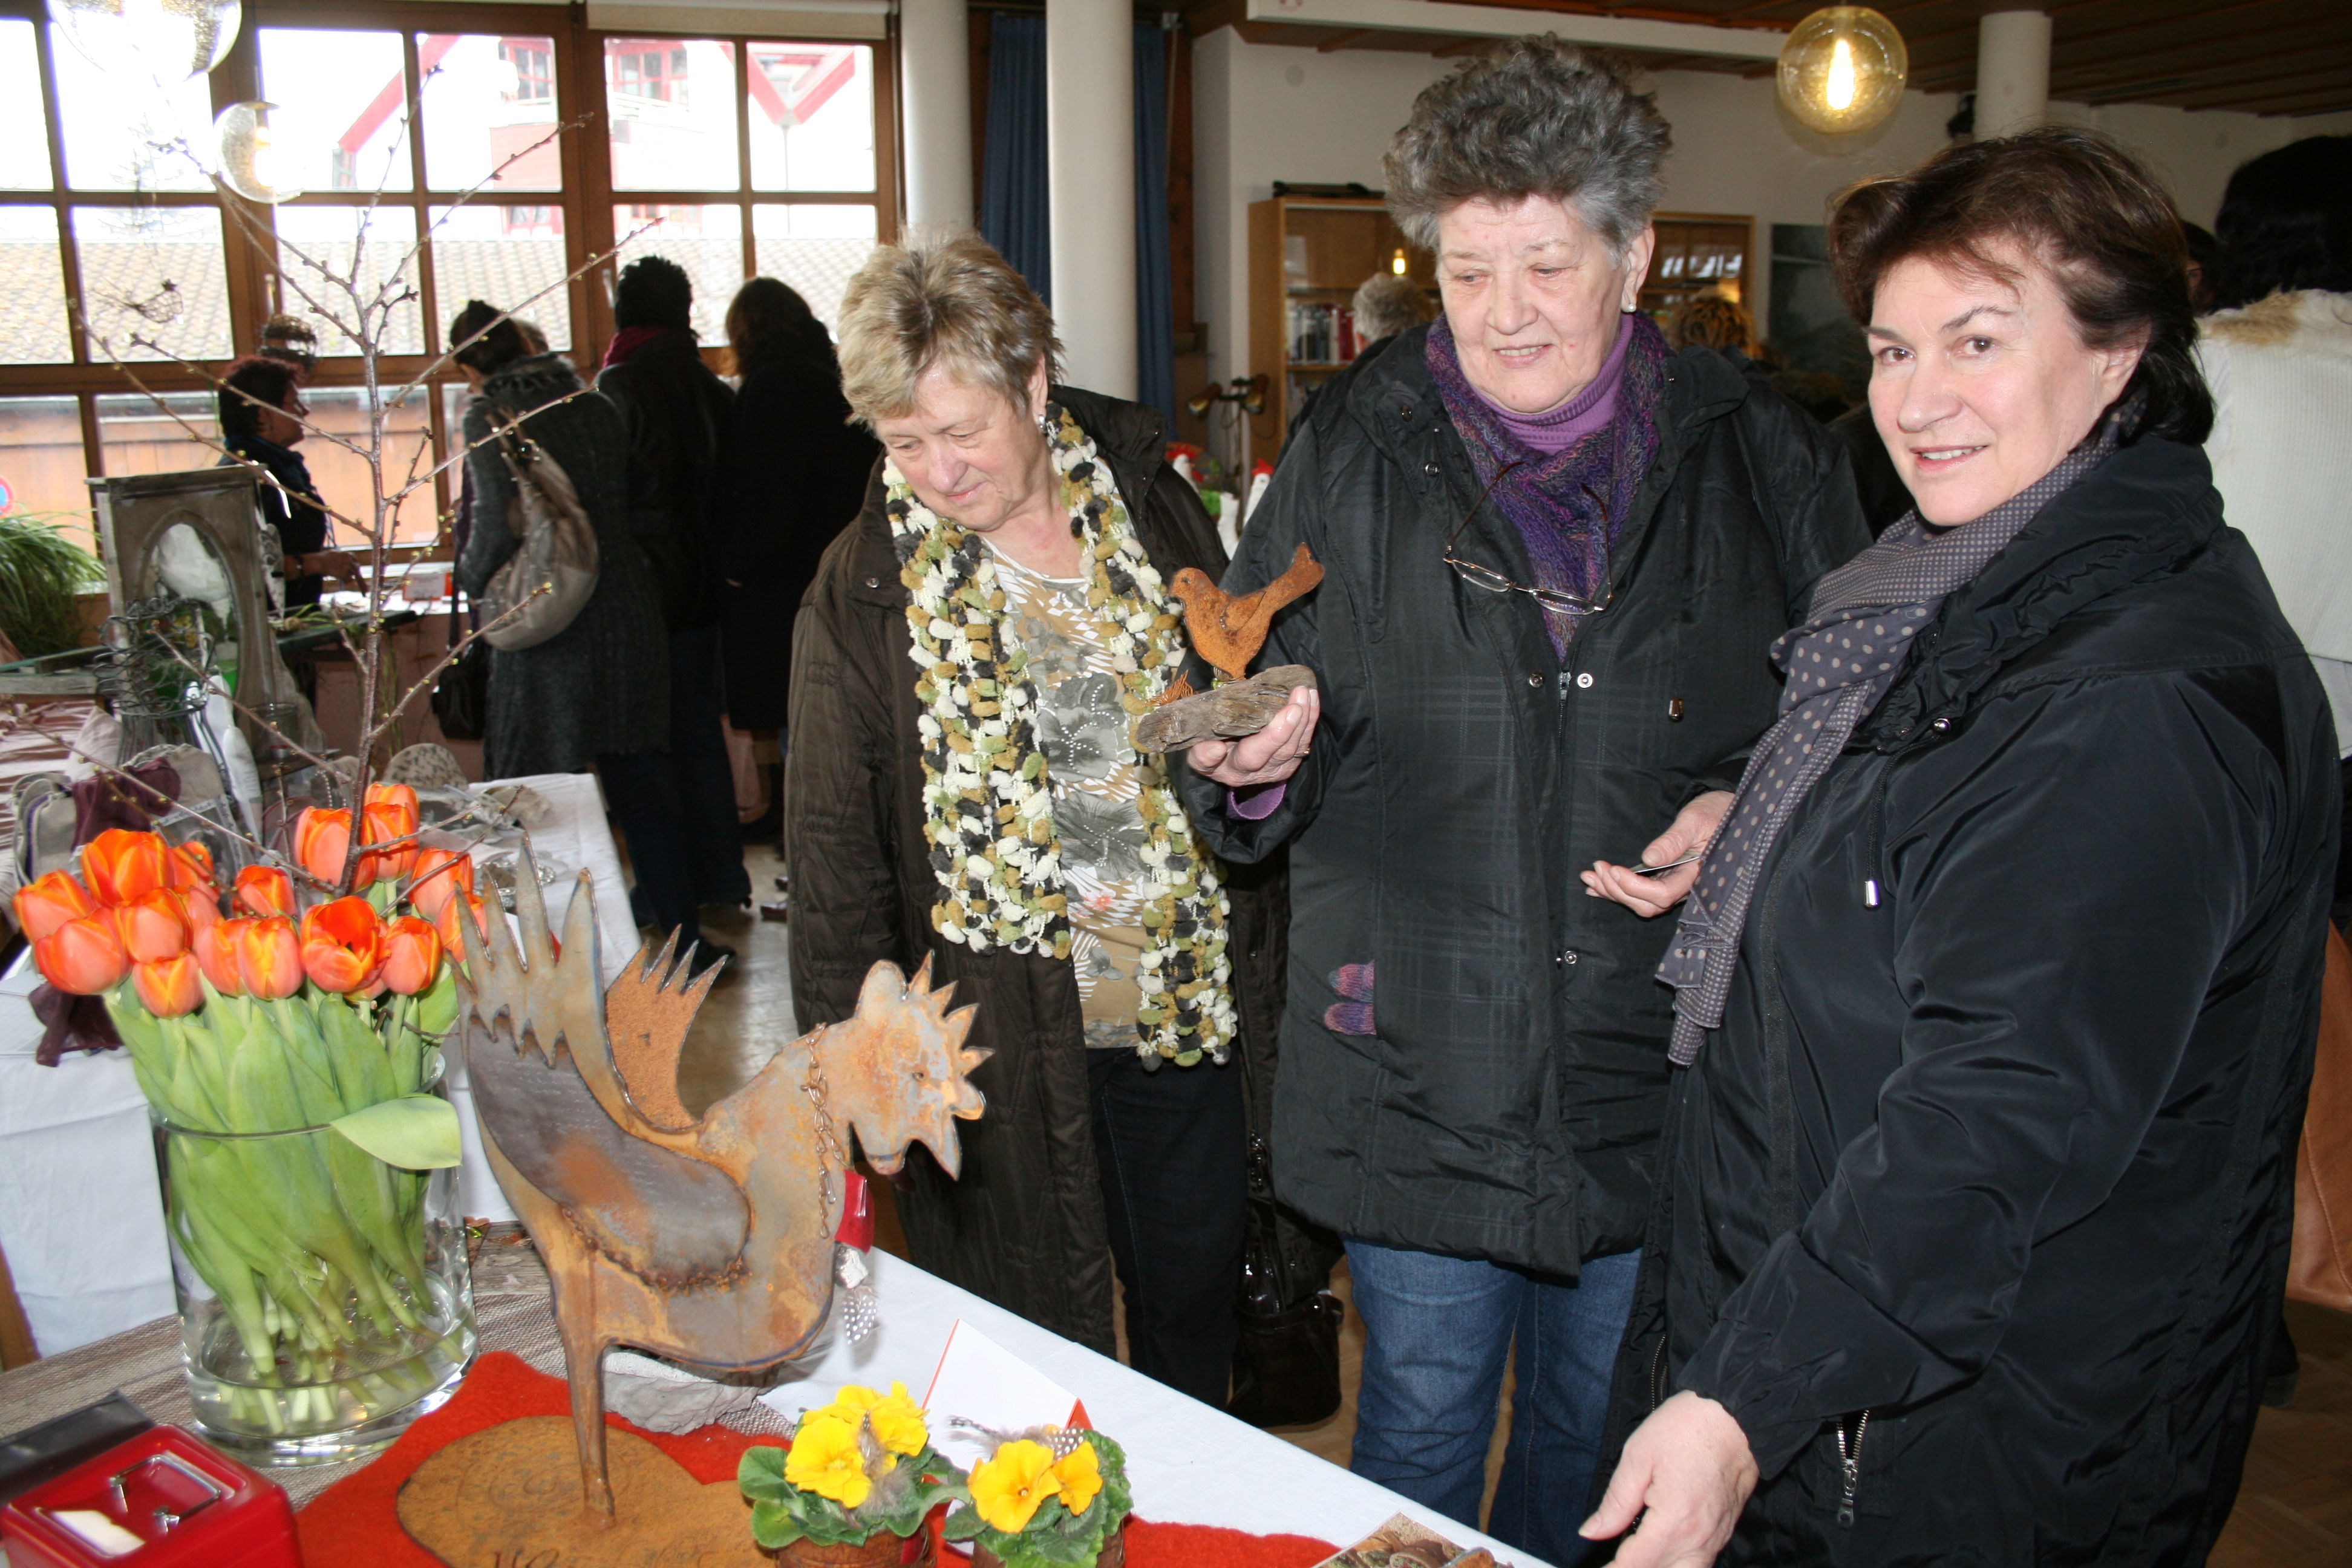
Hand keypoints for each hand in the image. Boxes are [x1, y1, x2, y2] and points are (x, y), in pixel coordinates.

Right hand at [314, 551, 364, 589]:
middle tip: (351, 576)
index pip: (355, 560)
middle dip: (353, 572)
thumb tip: (345, 560)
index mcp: (347, 554)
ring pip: (353, 574)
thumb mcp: (334, 552)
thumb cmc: (323, 557)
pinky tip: (343, 582)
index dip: (354, 565)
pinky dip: (346, 581)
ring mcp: (347, 567)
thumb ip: (341, 555)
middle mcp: (349, 560)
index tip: (352, 569)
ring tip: (343, 579)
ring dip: (349, 577)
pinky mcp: (344, 574)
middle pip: (356, 568)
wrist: (318, 562)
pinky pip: (349, 579)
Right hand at [1185, 685, 1319, 788]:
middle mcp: (1258, 773)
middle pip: (1279, 751)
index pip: (1251, 757)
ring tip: (1305, 693)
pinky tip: (1311, 698)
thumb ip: (1201, 754)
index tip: (1278, 718)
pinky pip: (1304, 739)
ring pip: (1297, 745)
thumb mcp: (1196, 753)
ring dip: (1305, 717)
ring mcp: (1277, 767)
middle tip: (1296, 698)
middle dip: (1290, 724)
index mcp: (1232, 771)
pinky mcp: (1290, 760)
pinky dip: (1310, 718)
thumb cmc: (1207, 746)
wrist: (1221, 754)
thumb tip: (1214, 749)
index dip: (1263, 740)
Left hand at [1581, 1391, 1757, 1567]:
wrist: (1735, 1415)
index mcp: (1674, 1521)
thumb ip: (1615, 1503)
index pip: (1635, 1565)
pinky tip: (1662, 1552)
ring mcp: (1716, 1537)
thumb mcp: (1638, 1456)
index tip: (1599, 1567)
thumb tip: (1591, 1532)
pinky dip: (1679, 1563)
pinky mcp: (1726, 1530)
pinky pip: (1701, 1561)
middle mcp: (1698, 1538)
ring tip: (1635, 1557)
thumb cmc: (1685, 1428)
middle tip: (1613, 1562)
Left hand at [1582, 790, 1733, 917]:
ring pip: (1641, 903)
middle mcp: (1685, 887)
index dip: (1634, 886)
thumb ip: (1673, 841)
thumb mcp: (1695, 821)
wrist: (1724, 811)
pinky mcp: (1666, 881)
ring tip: (1589, 876)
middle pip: (1648, 904)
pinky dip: (1617, 891)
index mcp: (1695, 875)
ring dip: (1613, 892)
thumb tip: (1649, 859)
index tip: (1614, 869)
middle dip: (1618, 890)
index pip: (1662, 894)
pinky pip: (1641, 895)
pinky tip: (1597, 887)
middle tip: (1596, 869)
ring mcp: (1675, 886)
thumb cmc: (1715, 814)